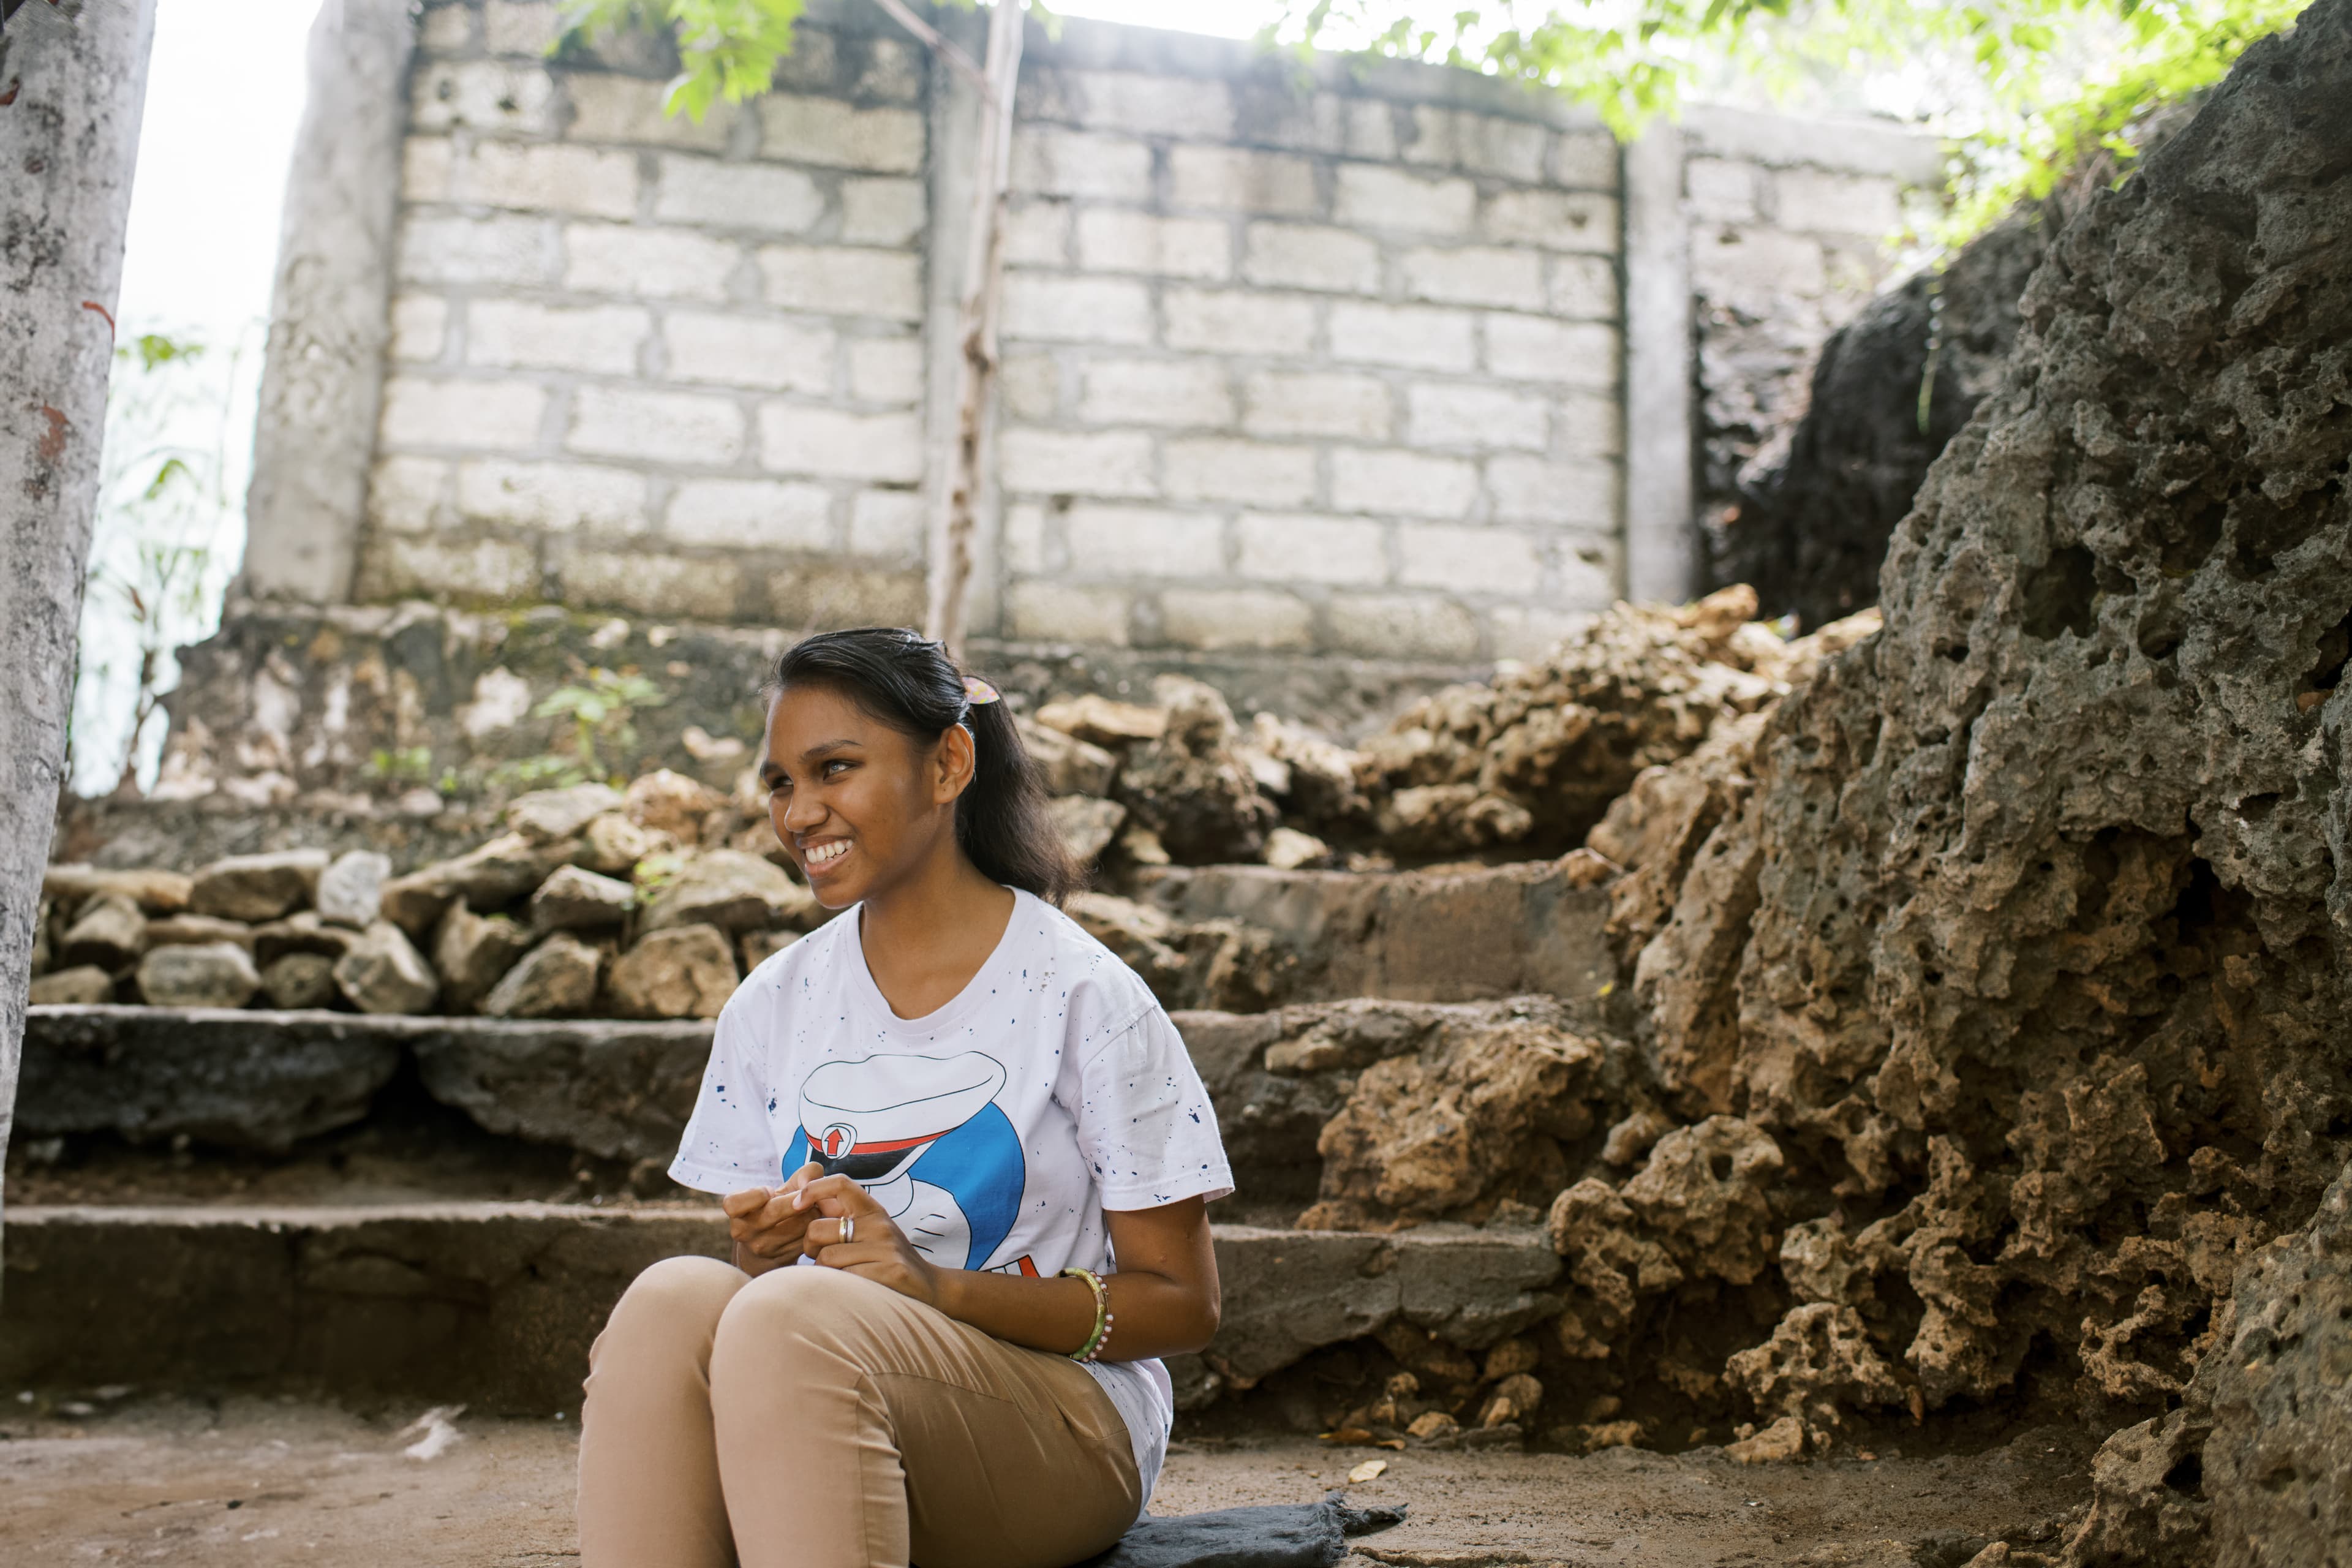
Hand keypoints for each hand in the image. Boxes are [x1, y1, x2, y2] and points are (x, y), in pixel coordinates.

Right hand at [723, 1161, 820, 1275]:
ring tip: (815, 1207)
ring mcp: (763, 1248)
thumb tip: (810, 1182)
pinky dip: (816, 1226)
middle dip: (797, 1198)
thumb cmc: (777, 1209)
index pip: (734, 1204)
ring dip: (812, 1212)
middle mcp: (745, 1232)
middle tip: (808, 1194)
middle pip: (773, 1211)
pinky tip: (815, 1222)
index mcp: (737, 1212)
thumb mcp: (781, 1189)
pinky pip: (806, 1237)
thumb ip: (802, 1174)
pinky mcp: (783, 1257)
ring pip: (797, 1225)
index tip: (769, 1192)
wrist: (768, 1250)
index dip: (755, 1195)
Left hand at [794, 1173, 944, 1308]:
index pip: (840, 1184)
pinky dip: (838, 1285)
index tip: (797, 1204)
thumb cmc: (888, 1257)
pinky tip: (849, 1287)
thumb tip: (802, 1197)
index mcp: (873, 1210)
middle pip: (818, 1229)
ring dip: (822, 1271)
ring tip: (836, 1274)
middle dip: (808, 1246)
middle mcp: (879, 1224)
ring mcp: (885, 1248)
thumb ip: (841, 1216)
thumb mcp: (870, 1230)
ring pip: (826, 1258)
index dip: (813, 1189)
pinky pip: (843, 1278)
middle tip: (816, 1256)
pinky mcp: (889, 1272)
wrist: (928, 1285)